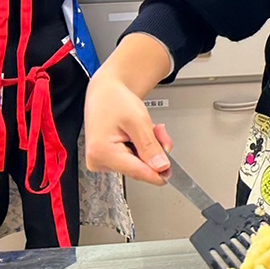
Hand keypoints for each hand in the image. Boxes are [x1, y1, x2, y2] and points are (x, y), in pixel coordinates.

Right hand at [85, 71, 173, 185]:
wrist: (106, 93)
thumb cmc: (116, 101)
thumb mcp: (138, 120)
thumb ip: (150, 146)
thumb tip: (160, 167)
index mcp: (102, 152)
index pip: (136, 171)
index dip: (157, 174)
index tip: (171, 176)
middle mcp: (99, 161)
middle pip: (139, 166)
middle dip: (154, 150)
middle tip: (159, 131)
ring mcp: (102, 161)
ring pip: (139, 163)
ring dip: (150, 146)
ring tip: (146, 127)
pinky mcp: (108, 159)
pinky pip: (134, 159)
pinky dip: (143, 147)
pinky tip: (140, 134)